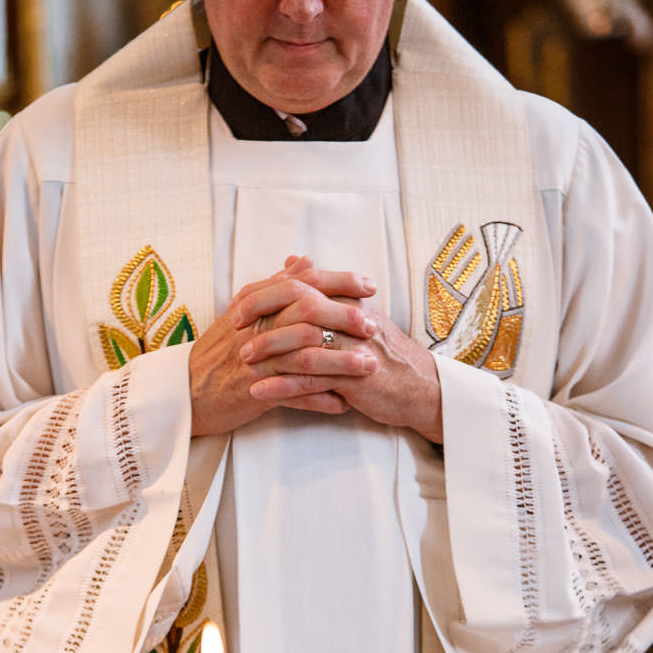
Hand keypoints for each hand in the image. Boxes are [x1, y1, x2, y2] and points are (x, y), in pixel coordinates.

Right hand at [189, 257, 379, 435]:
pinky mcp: (255, 391)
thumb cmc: (220, 352)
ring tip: (369, 368)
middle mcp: (255, 328)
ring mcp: (255, 361)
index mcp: (255, 304)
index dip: (338, 282)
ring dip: (340, 364)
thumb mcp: (244, 312)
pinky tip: (343, 404)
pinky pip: (294, 395)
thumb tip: (305, 260)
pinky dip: (321, 400)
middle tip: (373, 327)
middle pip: (306, 314)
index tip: (369, 286)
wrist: (187, 392)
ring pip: (305, 357)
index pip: (301, 283)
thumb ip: (276, 286)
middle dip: (344, 319)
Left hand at [242, 299, 443, 443]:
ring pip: (304, 342)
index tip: (237, 304)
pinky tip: (259, 392)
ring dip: (269, 351)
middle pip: (300, 304)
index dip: (265, 291)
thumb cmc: (380, 352)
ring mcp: (354, 347)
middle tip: (234, 328)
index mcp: (348, 298)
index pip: (301, 282)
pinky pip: (312, 381)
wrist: (419, 388)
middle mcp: (352, 316)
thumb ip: (323, 288)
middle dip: (262, 314)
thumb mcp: (353, 314)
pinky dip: (282, 387)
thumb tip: (292, 260)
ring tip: (243, 362)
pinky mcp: (355, 378)